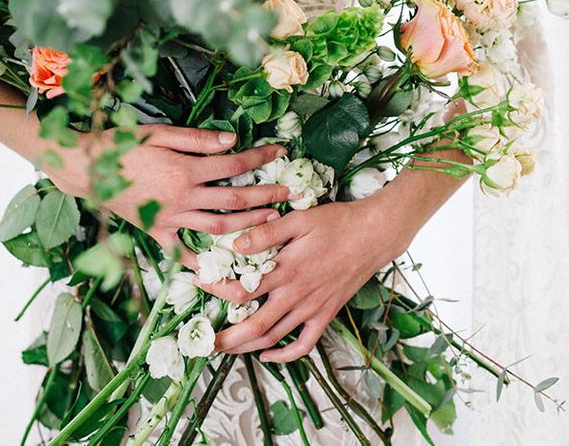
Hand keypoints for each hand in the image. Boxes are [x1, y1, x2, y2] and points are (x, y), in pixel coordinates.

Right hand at [45, 125, 293, 266]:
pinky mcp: (156, 232)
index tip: (280, 153)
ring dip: (248, 227)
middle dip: (267, 196)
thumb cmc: (121, 145)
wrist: (86, 169)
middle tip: (292, 194)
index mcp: (185, 171)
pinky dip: (202, 266)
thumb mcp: (159, 133)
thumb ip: (197, 140)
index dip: (259, 158)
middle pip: (235, 199)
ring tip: (273, 225)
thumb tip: (232, 141)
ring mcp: (170, 219)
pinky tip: (223, 275)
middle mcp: (182, 198)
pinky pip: (182, 253)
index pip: (233, 165)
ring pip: (218, 227)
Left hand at [198, 199, 399, 361]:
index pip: (243, 290)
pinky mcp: (326, 313)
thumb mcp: (299, 219)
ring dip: (248, 347)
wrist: (374, 234)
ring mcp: (312, 308)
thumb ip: (267, 232)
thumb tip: (236, 244)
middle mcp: (297, 294)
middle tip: (204, 341)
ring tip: (226, 349)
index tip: (199, 283)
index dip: (217, 291)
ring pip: (275, 338)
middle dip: (227, 337)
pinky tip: (269, 354)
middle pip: (255, 326)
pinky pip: (305, 343)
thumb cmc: (336, 222)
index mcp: (286, 270)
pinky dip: (285, 355)